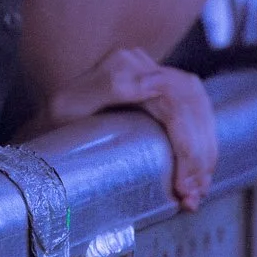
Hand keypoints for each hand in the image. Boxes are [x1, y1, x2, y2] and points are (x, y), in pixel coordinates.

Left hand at [34, 50, 217, 211]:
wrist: (50, 123)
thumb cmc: (55, 122)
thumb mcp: (68, 106)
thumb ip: (107, 88)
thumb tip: (151, 84)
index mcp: (120, 66)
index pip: (171, 100)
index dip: (185, 143)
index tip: (184, 182)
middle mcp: (140, 64)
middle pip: (190, 105)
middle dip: (198, 153)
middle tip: (194, 192)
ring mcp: (153, 73)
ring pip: (198, 107)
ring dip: (206, 148)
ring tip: (199, 186)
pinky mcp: (161, 87)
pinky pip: (195, 108)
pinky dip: (203, 140)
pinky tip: (201, 167)